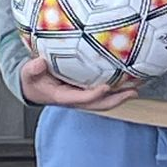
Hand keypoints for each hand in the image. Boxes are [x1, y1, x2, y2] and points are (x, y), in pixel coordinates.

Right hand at [18, 55, 138, 110]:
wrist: (32, 86)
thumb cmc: (33, 79)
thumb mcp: (28, 74)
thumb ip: (32, 69)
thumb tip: (40, 62)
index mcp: (62, 97)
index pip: (80, 98)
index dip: (93, 95)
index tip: (106, 87)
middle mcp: (75, 99)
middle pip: (98, 104)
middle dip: (116, 100)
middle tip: (133, 91)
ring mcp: (82, 95)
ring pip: (104, 100)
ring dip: (120, 96)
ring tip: (137, 87)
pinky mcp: (86, 90)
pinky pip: (103, 91)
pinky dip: (117, 88)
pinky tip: (129, 79)